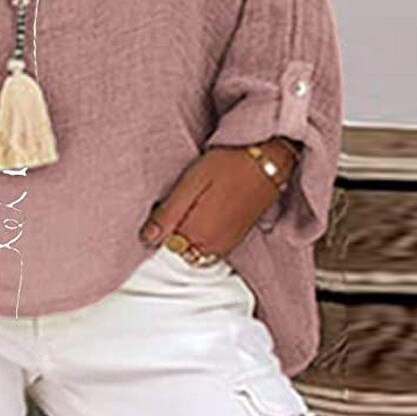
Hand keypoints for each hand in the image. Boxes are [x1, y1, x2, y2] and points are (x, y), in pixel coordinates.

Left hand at [138, 137, 297, 258]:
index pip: (164, 249)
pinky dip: (199, 237)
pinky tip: (200, 214)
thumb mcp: (192, 182)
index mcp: (198, 234)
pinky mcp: (234, 240)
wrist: (269, 162)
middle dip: (169, 236)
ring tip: (187, 207)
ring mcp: (225, 246)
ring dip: (185, 236)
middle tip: (171, 207)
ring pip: (193, 252)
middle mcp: (213, 247)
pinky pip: (208, 249)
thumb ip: (169, 213)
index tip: (157, 213)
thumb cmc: (229, 166)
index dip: (156, 231)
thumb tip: (147, 237)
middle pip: (178, 252)